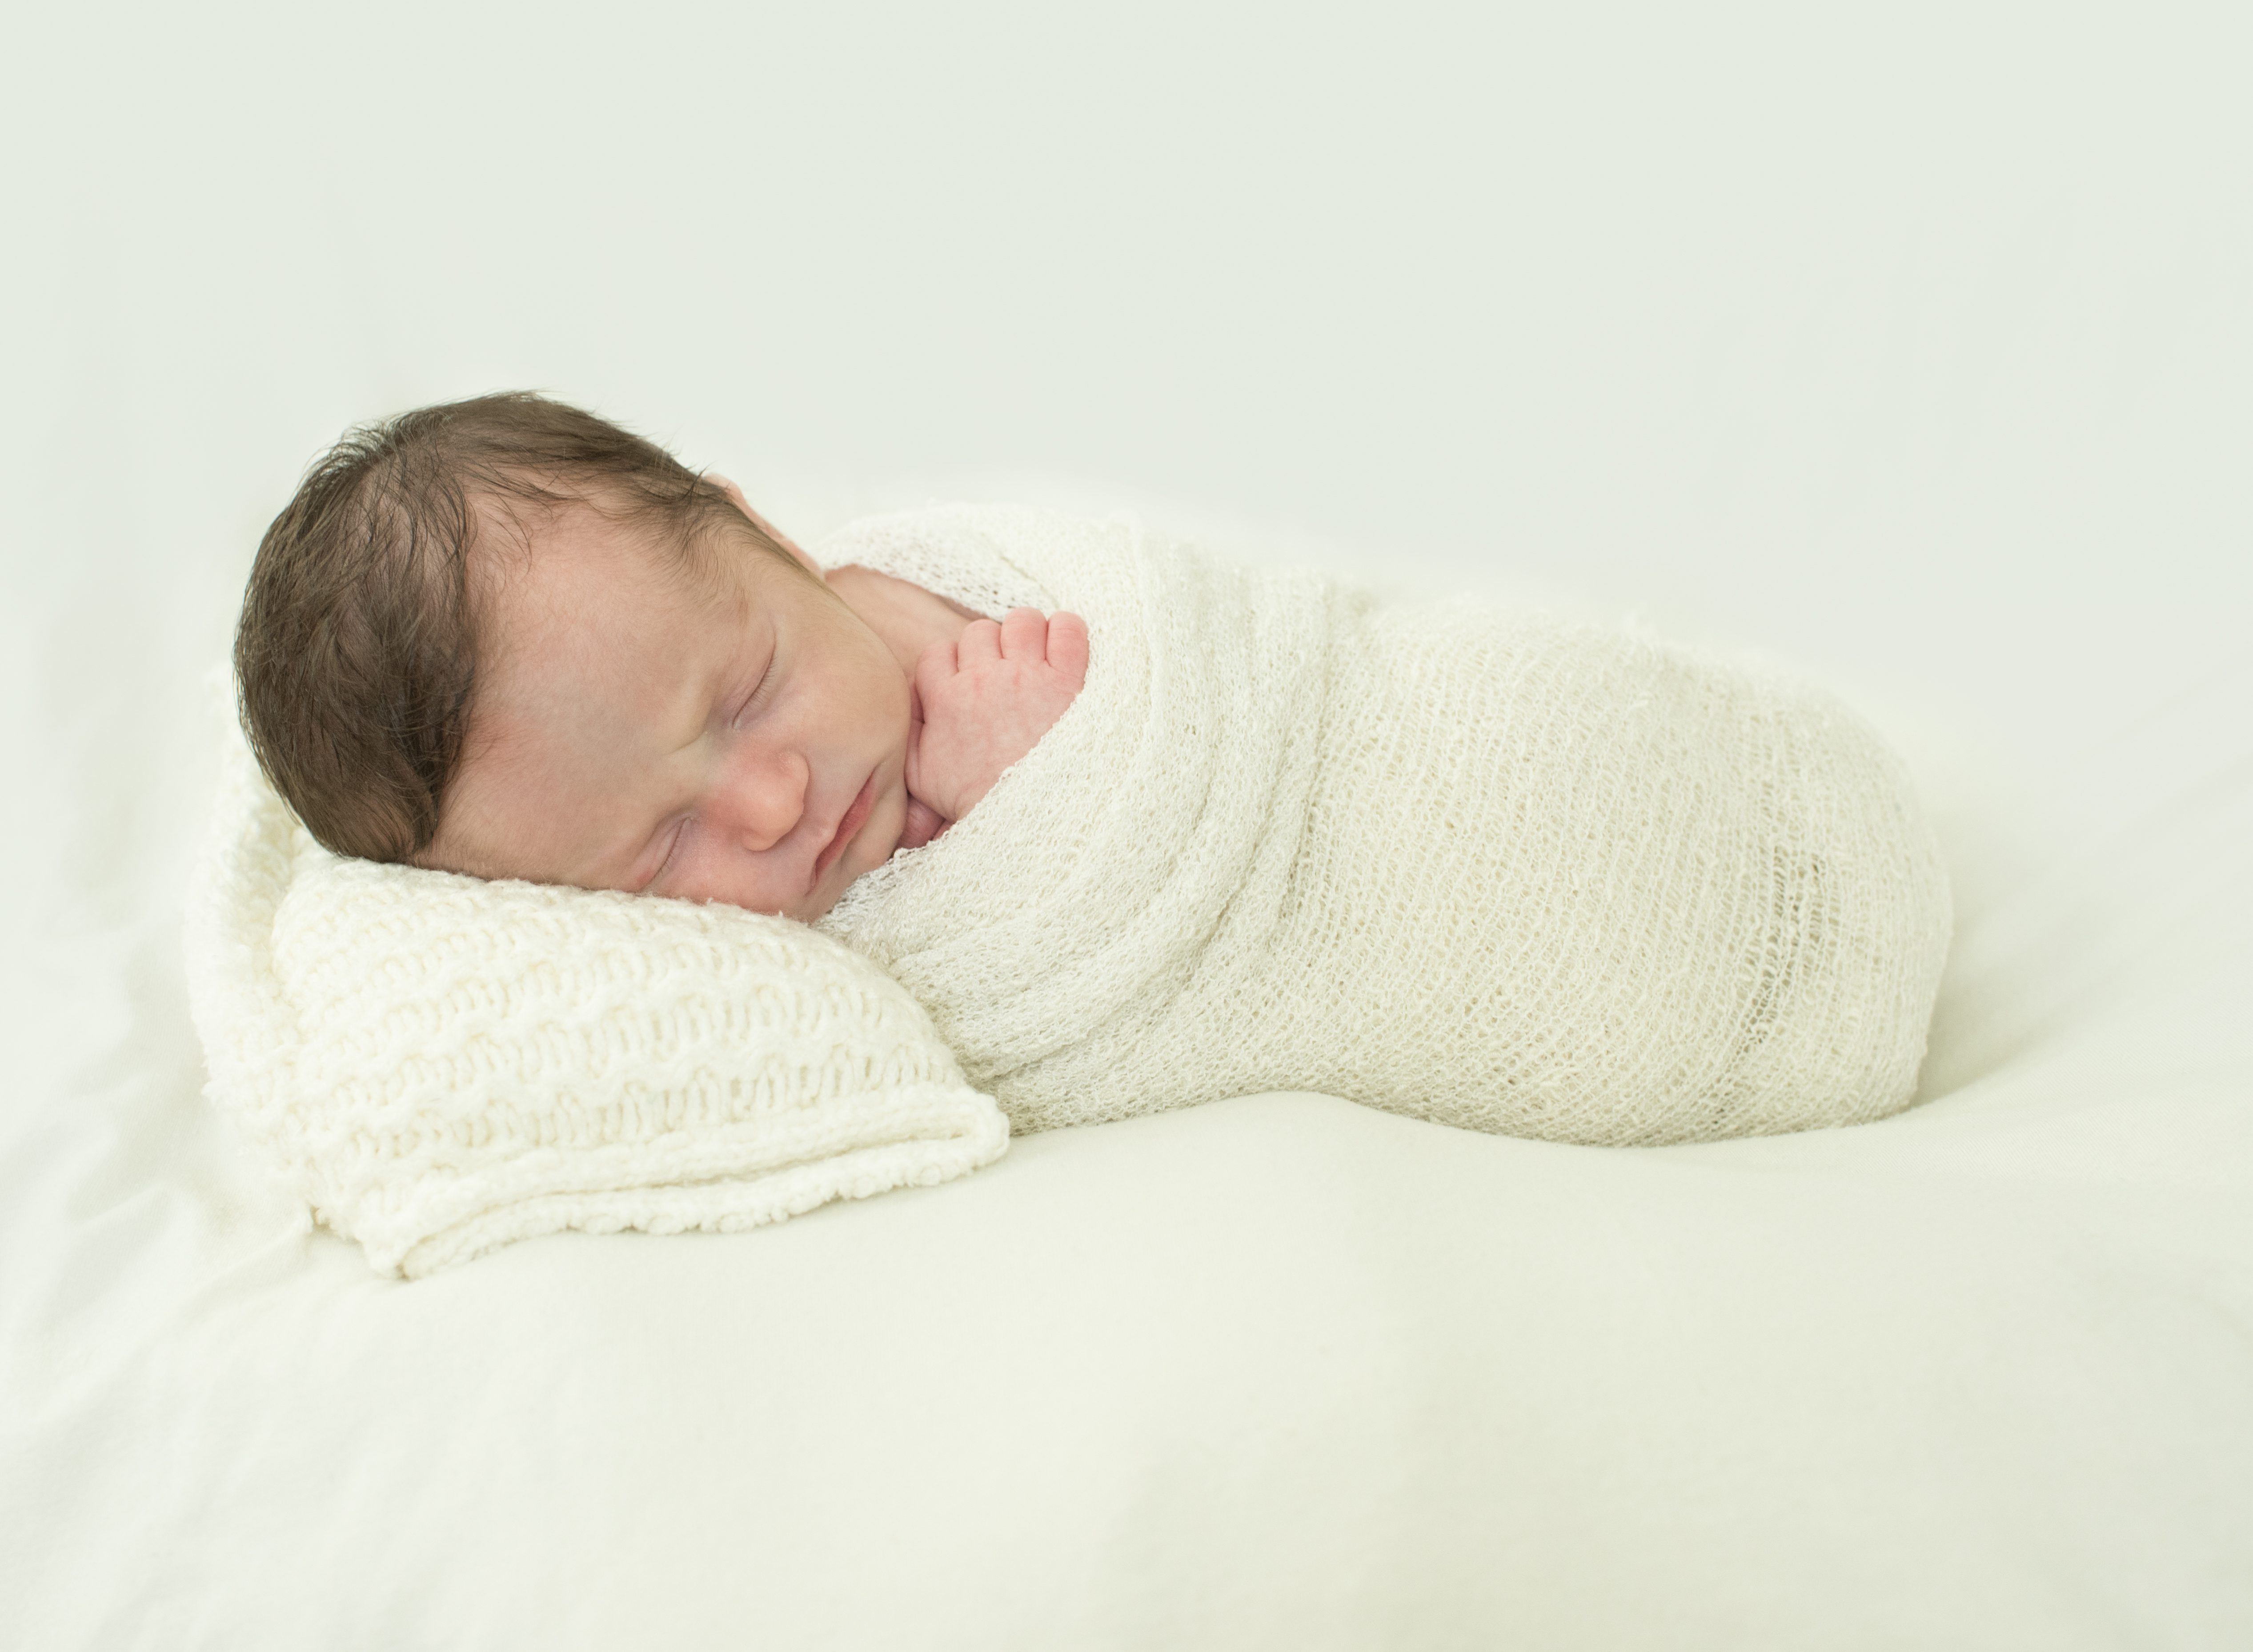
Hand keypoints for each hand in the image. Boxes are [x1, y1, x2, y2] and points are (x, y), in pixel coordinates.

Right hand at [904, 608, 1089, 825]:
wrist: (1030, 819)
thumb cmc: (977, 801)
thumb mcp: (921, 775)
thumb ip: (909, 734)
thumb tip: (907, 706)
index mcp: (946, 698)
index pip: (940, 651)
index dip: (955, 663)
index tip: (969, 681)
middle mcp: (983, 678)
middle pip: (979, 631)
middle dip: (992, 649)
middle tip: (1005, 676)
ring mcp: (1026, 674)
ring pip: (1022, 621)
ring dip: (1028, 636)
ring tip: (1036, 663)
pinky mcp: (1067, 678)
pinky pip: (1068, 628)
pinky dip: (1068, 632)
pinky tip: (1066, 653)